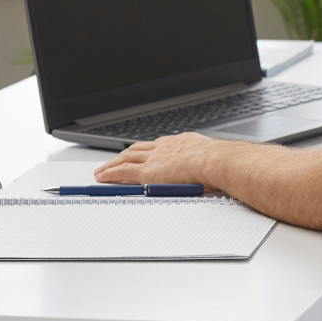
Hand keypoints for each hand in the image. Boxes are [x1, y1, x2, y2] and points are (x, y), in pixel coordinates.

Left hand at [94, 133, 227, 186]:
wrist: (215, 160)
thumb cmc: (219, 163)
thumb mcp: (213, 159)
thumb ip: (207, 165)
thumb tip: (212, 177)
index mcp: (182, 143)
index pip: (158, 145)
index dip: (147, 150)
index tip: (142, 153)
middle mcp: (164, 147)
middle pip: (137, 149)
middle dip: (124, 155)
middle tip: (115, 160)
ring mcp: (154, 158)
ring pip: (125, 158)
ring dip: (112, 164)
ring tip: (102, 170)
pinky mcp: (147, 172)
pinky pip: (122, 171)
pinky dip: (109, 173)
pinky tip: (101, 177)